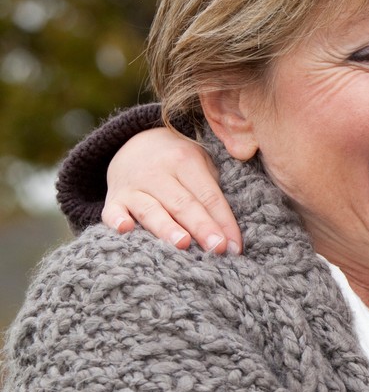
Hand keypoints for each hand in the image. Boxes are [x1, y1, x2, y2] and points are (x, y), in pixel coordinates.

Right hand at [103, 127, 242, 253]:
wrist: (136, 142)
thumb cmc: (179, 162)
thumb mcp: (201, 164)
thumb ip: (212, 193)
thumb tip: (230, 235)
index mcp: (185, 161)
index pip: (208, 195)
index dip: (223, 221)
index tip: (234, 246)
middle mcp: (157, 172)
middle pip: (183, 204)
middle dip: (202, 227)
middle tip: (217, 248)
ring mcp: (133, 186)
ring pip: (151, 210)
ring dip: (167, 228)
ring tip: (182, 244)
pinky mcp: (114, 199)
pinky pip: (112, 211)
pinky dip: (116, 220)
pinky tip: (125, 229)